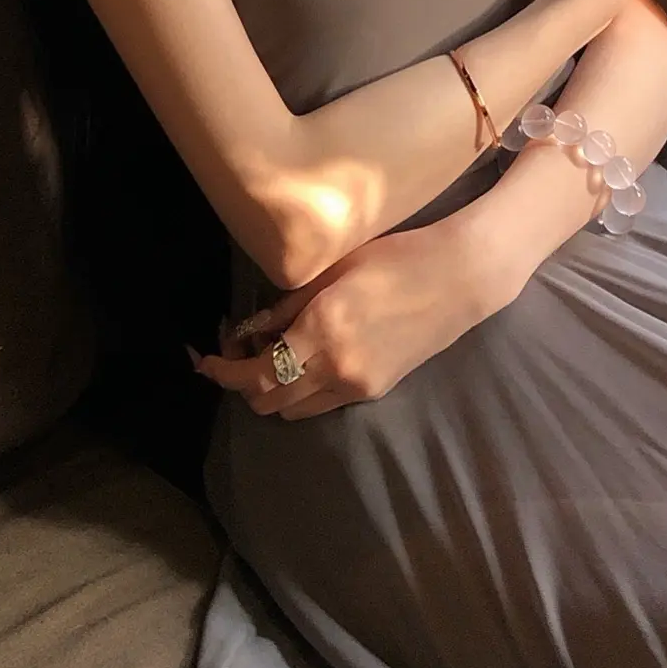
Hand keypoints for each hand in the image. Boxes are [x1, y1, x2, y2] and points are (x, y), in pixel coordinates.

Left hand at [192, 222, 500, 421]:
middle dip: (243, 382)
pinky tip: (307, 357)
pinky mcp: (375, 390)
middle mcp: (336, 370)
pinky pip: (322, 403)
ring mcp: (358, 386)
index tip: (206, 359)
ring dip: (272, 389)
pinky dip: (303, 389)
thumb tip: (251, 329)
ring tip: (274, 352)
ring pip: (293, 410)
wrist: (460, 277)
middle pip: (267, 401)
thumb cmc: (396, 257)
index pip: (253, 374)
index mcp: (321, 332)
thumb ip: (287, 305)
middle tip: (241, 348)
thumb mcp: (333, 271)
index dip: (222, 371)